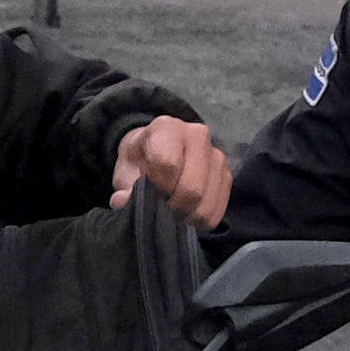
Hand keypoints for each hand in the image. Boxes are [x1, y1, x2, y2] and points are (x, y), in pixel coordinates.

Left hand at [108, 114, 233, 222]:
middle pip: (192, 188)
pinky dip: (199, 222)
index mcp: (167, 128)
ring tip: (171, 215)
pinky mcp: (227, 177)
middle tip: (160, 212)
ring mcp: (217, 157)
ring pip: (206, 204)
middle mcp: (198, 136)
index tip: (148, 193)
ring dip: (186, 218)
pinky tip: (186, 216)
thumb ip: (125, 186)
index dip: (156, 188)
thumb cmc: (140, 161)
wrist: (157, 152)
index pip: (168, 164)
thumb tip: (122, 202)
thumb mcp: (125, 170)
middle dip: (172, 208)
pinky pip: (217, 211)